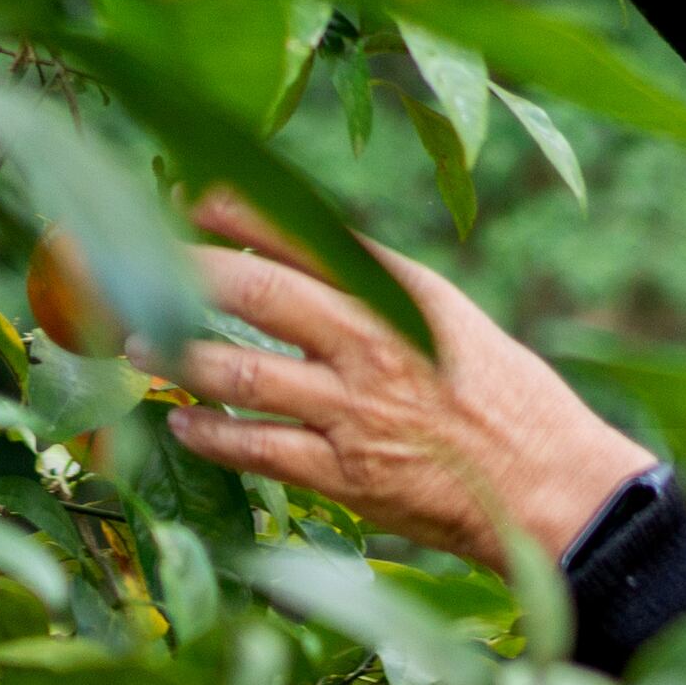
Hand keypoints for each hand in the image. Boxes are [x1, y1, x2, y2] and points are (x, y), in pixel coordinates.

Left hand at [160, 195, 652, 571]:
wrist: (552, 488)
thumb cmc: (505, 400)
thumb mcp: (450, 320)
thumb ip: (378, 293)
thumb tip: (298, 259)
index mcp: (405, 296)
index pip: (309, 236)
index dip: (241, 213)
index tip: (188, 196)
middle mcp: (375, 343)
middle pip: (260, 292)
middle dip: (187, 272)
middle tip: (133, 262)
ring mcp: (355, 411)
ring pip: (242, 370)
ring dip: (178, 355)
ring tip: (134, 344)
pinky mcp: (346, 476)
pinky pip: (258, 448)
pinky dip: (210, 433)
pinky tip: (181, 422)